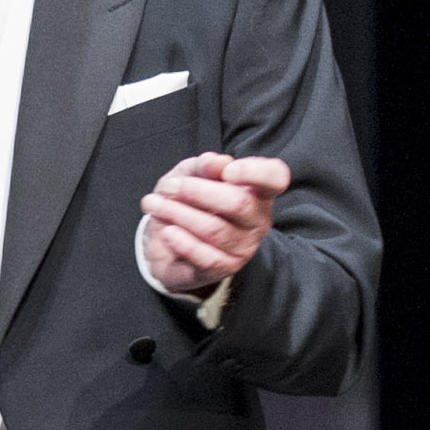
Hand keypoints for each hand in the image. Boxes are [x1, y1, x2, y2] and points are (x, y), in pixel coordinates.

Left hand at [139, 152, 290, 296]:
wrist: (167, 242)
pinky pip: (205, 256)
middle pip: (238, 203)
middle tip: (169, 187)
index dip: (255, 171)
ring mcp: (244, 247)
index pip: (275, 178)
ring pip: (214, 229)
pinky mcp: (224, 268)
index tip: (227, 170)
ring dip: (178, 213)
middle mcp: (257, 220)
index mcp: (256, 190)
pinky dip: (182, 241)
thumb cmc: (186, 202)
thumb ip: (203, 166)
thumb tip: (217, 162)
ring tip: (154, 204)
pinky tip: (167, 232)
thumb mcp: (189, 175)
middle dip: (197, 191)